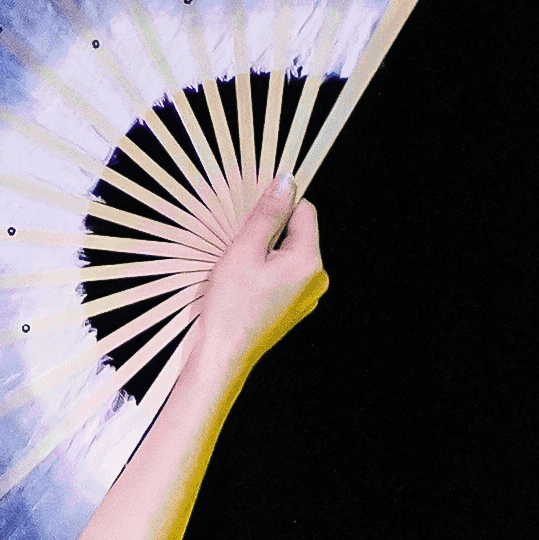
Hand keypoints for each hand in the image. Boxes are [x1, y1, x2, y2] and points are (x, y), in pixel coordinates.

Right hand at [195, 184, 326, 375]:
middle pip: (297, 234)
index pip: (304, 210)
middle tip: (241, 253)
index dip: (277, 208)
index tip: (252, 219)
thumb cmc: (230, 308)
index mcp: (309, 261)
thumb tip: (287, 182)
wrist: (222, 357)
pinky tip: (245, 289)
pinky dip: (265, 275)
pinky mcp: (294, 308)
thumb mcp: (245, 251)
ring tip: (241, 274)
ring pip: (288, 256)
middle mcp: (316, 278)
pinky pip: (283, 277)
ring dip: (265, 256)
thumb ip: (268, 214)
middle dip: (269, 235)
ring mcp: (307, 296)